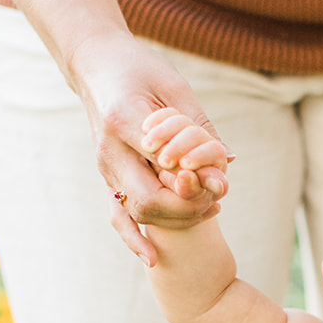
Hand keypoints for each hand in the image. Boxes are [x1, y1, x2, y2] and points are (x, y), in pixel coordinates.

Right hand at [68, 31, 231, 266]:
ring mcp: (105, 167)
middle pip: (149, 199)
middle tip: (218, 200)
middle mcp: (109, 150)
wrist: (96, 63)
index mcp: (124, 120)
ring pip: (137, 212)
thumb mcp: (174, 86)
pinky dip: (134, 239)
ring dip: (176, 219)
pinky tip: (154, 259)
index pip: (164, 164)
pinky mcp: (107, 176)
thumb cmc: (139, 68)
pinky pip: (117, 216)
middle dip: (188, 207)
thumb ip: (200, 125)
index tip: (220, 181)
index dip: (195, 180)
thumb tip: (227, 162)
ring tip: (209, 209)